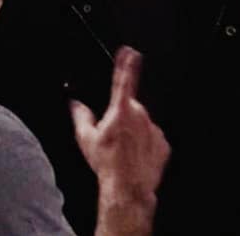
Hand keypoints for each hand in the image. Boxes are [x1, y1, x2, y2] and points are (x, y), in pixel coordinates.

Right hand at [73, 47, 168, 217]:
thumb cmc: (107, 164)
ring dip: (133, 131)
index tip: (130, 51)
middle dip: (122, 116)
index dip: (126, 63)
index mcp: (120, 111)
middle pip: (130, 107)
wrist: (128, 187)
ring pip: (142, 123)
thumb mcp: (85, 138)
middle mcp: (140, 117)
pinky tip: (135, 156)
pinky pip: (152, 137)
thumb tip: (76, 105)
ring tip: (123, 150)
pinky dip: (144, 143)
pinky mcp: (164, 144)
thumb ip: (80, 116)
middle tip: (112, 135)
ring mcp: (154, 130)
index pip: (123, 80)